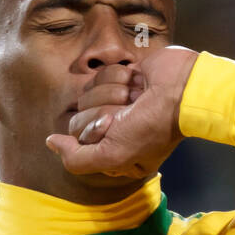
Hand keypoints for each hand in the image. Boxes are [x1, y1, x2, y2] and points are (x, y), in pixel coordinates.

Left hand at [46, 45, 198, 176]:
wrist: (184, 88)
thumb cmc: (154, 125)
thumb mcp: (114, 155)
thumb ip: (77, 159)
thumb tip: (51, 144)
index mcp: (116, 156)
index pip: (81, 144)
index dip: (95, 134)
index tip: (116, 130)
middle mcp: (115, 132)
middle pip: (81, 120)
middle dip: (103, 113)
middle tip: (127, 113)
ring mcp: (117, 105)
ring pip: (87, 96)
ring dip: (113, 93)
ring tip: (135, 97)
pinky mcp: (120, 79)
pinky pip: (98, 75)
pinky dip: (118, 76)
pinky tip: (136, 82)